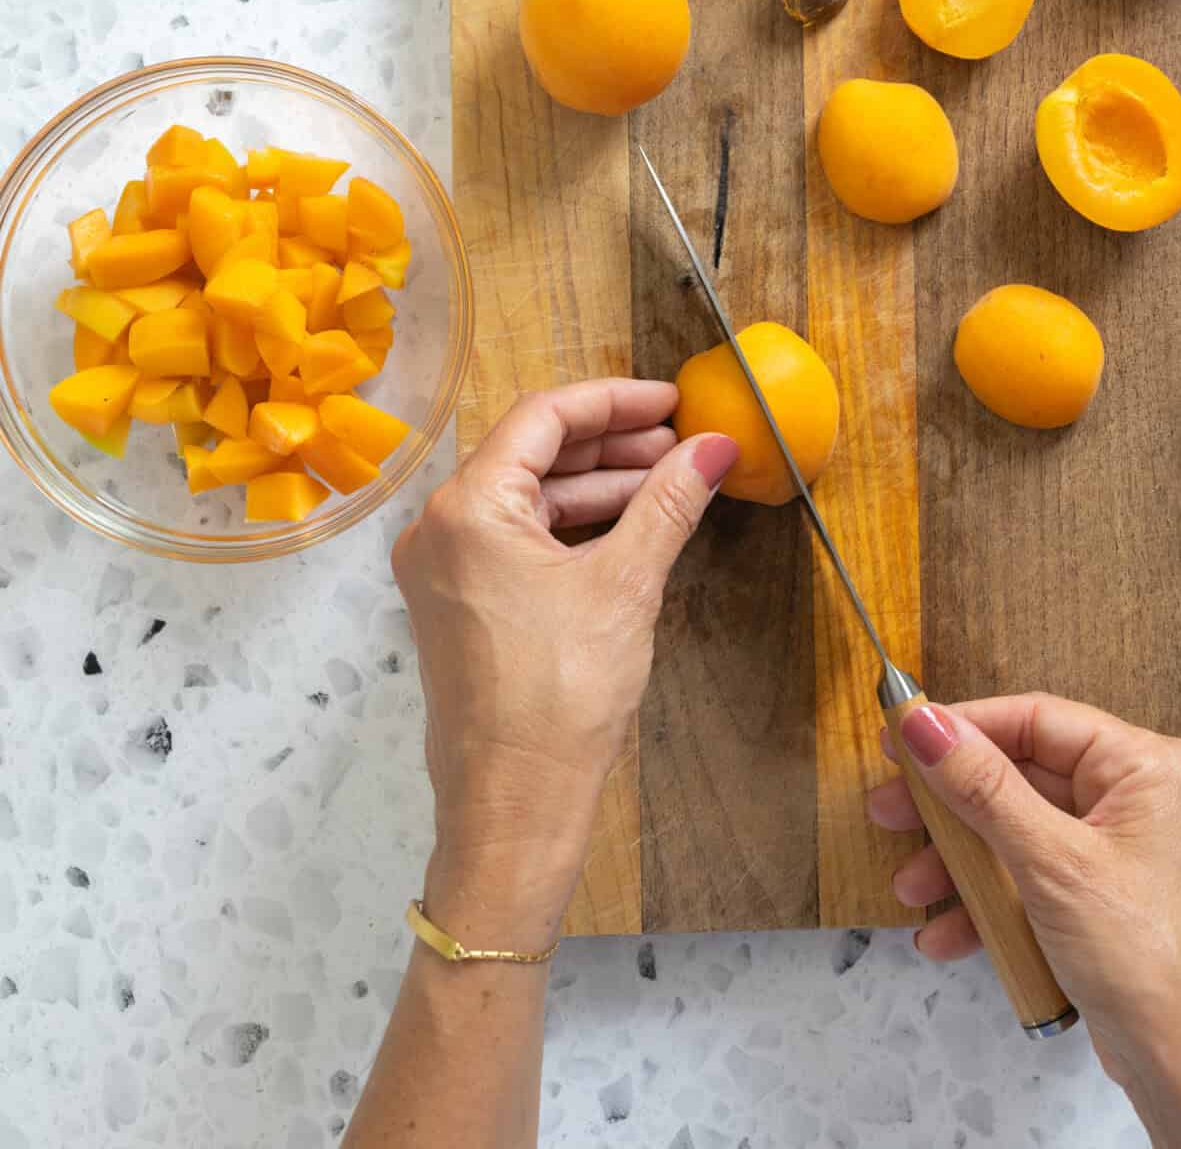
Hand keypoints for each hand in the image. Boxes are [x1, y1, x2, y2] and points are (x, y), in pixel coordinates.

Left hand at [392, 379, 737, 943]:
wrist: (513, 805)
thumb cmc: (559, 698)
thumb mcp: (626, 585)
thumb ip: (668, 504)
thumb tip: (713, 448)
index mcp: (467, 508)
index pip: (543, 418)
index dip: (613, 401)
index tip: (671, 401)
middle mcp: (440, 528)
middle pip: (531, 454)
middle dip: (610, 446)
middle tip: (680, 444)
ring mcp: (444, 570)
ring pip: (527, 500)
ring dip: (596, 488)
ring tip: (668, 484)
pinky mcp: (459, 606)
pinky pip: (517, 541)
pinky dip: (573, 529)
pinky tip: (629, 529)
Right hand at [869, 694, 1180, 1143]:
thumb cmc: (1148, 962)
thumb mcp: (1049, 863)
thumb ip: (981, 787)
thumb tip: (924, 725)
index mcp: (1142, 769)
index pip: (1035, 720)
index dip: (963, 728)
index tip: (901, 737)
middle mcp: (1132, 801)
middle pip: (1017, 777)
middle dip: (949, 807)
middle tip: (891, 809)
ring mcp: (1112, 852)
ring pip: (1014, 833)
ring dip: (958, 864)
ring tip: (912, 889)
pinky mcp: (1093, 899)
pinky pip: (1026, 879)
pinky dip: (986, 903)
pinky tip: (946, 934)